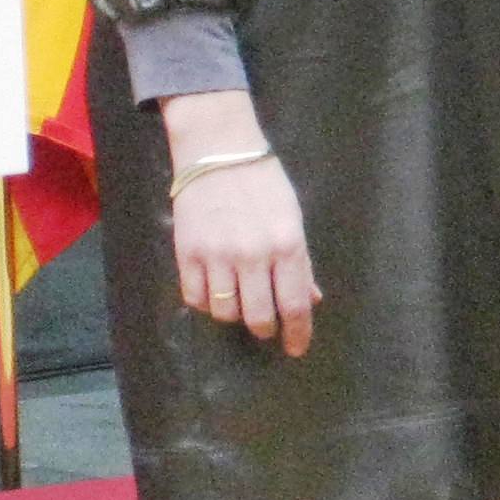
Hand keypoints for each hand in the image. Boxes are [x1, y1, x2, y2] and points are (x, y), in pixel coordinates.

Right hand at [160, 89, 319, 357]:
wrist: (218, 152)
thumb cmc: (263, 183)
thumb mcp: (292, 217)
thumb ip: (300, 261)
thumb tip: (311, 299)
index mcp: (287, 244)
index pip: (295, 304)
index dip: (298, 333)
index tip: (297, 348)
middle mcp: (254, 255)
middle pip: (259, 317)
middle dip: (266, 328)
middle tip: (267, 325)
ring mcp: (218, 256)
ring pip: (226, 313)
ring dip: (235, 313)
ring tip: (240, 298)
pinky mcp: (188, 254)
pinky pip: (196, 299)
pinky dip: (207, 301)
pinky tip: (215, 288)